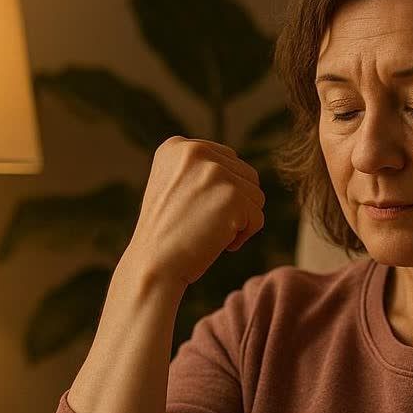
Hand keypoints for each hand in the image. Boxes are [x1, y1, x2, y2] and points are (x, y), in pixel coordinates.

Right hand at [124, 136, 266, 287]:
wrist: (154, 265)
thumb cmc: (166, 234)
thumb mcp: (175, 188)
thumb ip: (203, 172)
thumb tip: (248, 175)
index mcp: (177, 146)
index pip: (227, 160)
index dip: (220, 193)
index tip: (192, 211)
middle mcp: (196, 151)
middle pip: (245, 174)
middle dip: (233, 204)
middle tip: (203, 224)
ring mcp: (215, 172)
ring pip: (255, 195)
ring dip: (240, 219)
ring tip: (210, 232)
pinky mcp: (233, 196)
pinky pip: (258, 217)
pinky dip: (244, 236)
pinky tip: (218, 242)